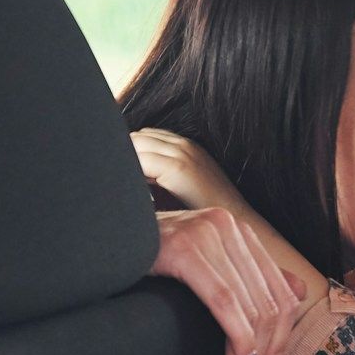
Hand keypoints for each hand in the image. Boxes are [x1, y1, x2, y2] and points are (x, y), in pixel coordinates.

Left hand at [132, 128, 248, 213]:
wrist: (236, 220)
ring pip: (136, 143)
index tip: (123, 169)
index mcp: (186, 146)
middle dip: (125, 153)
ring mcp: (182, 153)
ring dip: (126, 159)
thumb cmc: (207, 210)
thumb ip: (160, 176)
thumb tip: (132, 177)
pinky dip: (130, 169)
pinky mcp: (178, 167)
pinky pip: (141, 159)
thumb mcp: (184, 186)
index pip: (146, 135)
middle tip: (118, 175)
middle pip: (138, 136)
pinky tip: (129, 186)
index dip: (131, 150)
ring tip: (123, 181)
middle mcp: (184, 144)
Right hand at [152, 206, 308, 354]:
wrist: (106, 238)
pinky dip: (237, 335)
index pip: (279, 294)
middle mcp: (229, 229)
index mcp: (239, 234)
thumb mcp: (206, 265)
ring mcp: (208, 235)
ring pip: (249, 308)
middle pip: (270, 305)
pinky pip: (224, 301)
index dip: (282, 342)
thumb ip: (250, 276)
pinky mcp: (185, 250)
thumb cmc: (151, 257)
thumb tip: (299, 293)